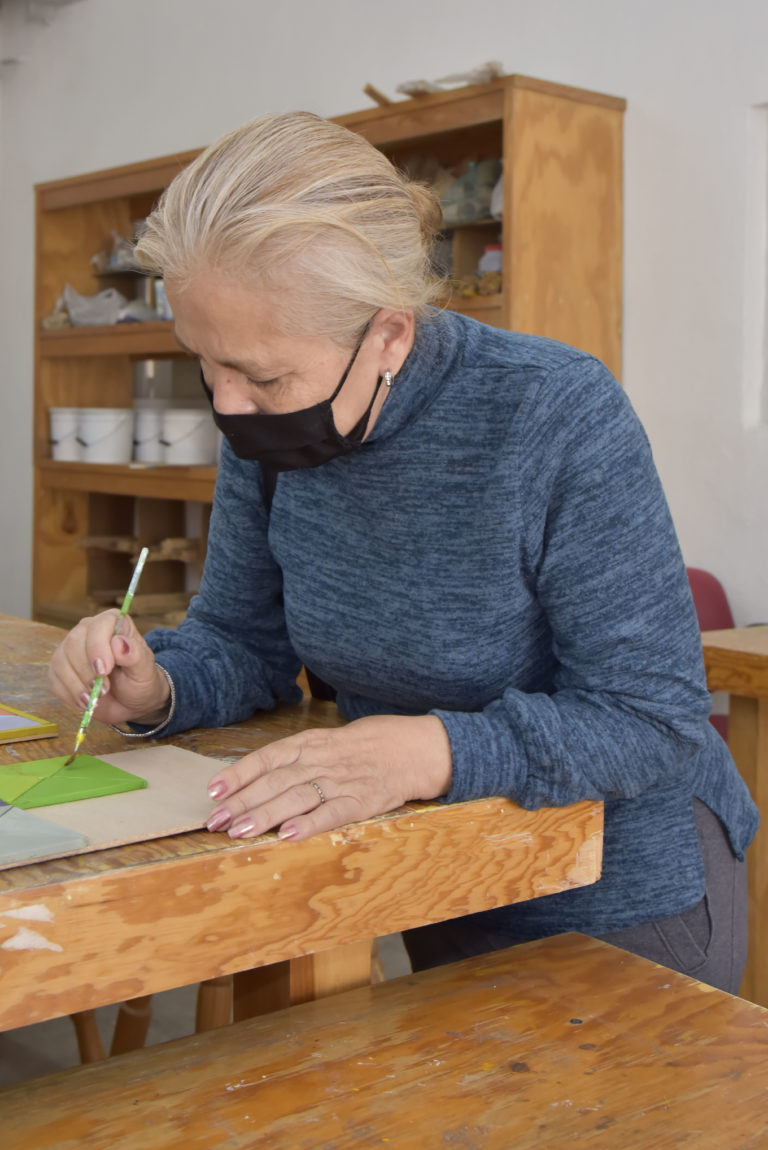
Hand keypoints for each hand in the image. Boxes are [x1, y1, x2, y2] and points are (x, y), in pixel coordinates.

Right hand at [47, 610, 169, 726]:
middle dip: (86, 671)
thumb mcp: (144, 670)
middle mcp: (88, 631)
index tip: (104, 671)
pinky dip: (67, 695)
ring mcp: (71, 649)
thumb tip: (119, 643)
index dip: (97, 647)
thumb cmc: (140, 681)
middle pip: (74, 642)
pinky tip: (84, 702)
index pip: (99, 624)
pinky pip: (53, 679)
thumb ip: (135, 655)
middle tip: (103, 690)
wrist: (130, 702)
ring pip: (60, 661)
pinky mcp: (60, 669)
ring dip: (76, 685)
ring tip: (94, 699)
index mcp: (112, 623)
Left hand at [205, 714, 452, 841]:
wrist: (413, 748)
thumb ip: (293, 759)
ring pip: (296, 798)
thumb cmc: (364, 746)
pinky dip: (308, 824)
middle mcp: (321, 761)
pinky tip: (287, 835)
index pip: (266, 758)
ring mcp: (341, 781)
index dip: (238, 775)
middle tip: (214, 822)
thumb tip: (252, 777)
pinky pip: (331, 813)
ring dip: (265, 815)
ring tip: (240, 831)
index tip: (212, 792)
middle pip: (274, 781)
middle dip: (241, 802)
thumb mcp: (326, 742)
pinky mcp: (361, 802)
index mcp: (310, 744)